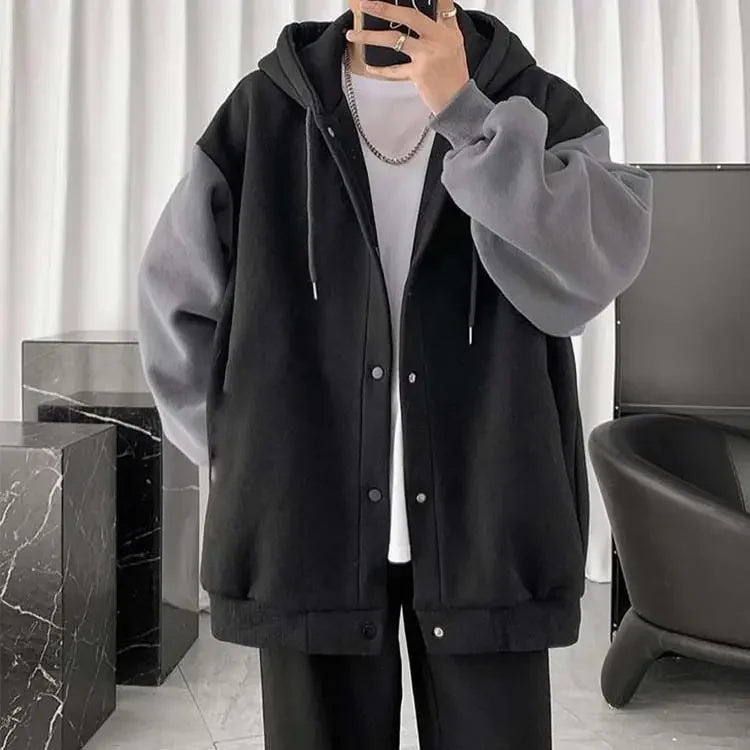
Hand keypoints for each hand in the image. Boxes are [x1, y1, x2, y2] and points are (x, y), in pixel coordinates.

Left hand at [345, 0, 470, 114]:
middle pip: (409, 16)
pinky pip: (394, 70)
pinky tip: (369, 67)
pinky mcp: (419, 73)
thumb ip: (442, 29)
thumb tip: (426, 17)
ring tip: (354, 35)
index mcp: (448, 31)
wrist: (459, 102)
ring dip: (370, 37)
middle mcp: (438, 39)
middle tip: (366, 4)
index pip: (440, 5)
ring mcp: (428, 55)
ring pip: (394, 40)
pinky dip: (380, 69)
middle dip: (385, 9)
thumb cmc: (454, 78)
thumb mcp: (455, 48)